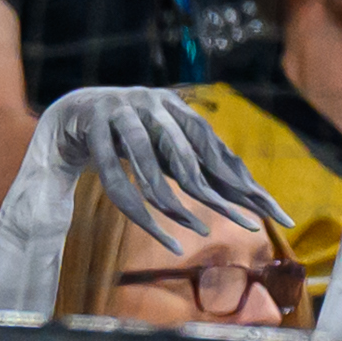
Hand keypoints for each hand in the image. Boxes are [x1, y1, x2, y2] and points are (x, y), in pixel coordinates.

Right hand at [32, 87, 289, 252]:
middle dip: (219, 195)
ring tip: (203, 232)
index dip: (242, 180)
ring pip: (152, 167)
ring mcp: (123, 114)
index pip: (214, 147)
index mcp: (175, 107)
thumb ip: (193, 161)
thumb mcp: (162, 146)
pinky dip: (139, 211)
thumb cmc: (125, 135)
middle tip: (248, 225)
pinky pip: (117, 179)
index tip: (270, 211)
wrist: (71, 113)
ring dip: (176, 203)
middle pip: (189, 157)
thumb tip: (242, 188)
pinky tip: (160, 235)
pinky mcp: (95, 131)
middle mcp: (153, 105)